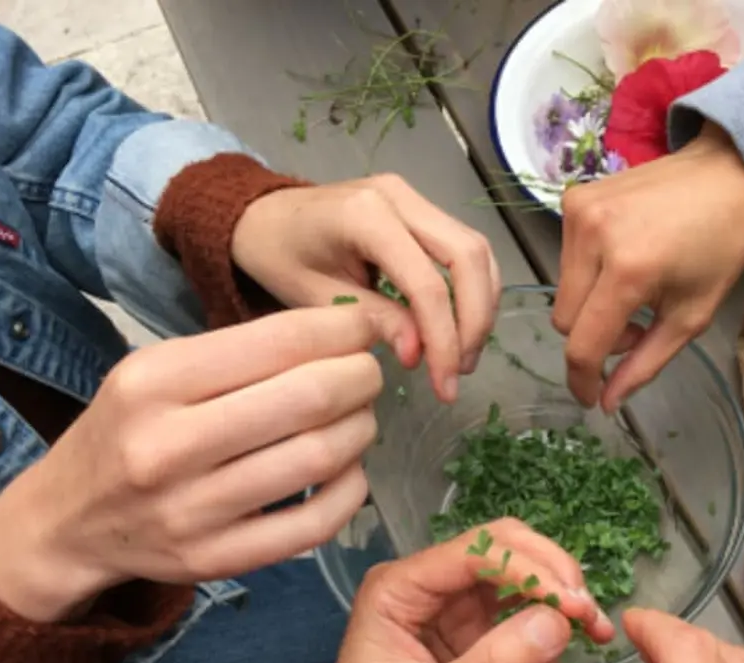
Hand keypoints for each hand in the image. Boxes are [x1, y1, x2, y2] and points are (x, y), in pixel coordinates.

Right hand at [0, 300, 416, 622]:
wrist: (68, 522)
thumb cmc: (128, 431)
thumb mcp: (157, 372)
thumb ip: (241, 352)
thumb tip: (347, 329)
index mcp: (153, 381)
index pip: (280, 341)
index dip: (343, 330)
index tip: (365, 329)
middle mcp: (168, 445)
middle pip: (311, 397)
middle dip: (361, 377)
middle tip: (368, 376)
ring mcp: (193, 511)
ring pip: (321, 457)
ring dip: (361, 430)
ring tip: (358, 419)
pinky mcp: (218, 560)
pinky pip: (317, 523)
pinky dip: (352, 489)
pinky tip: (348, 471)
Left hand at [232, 173, 502, 402]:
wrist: (263, 216)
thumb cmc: (278, 256)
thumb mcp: (314, 299)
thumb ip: (371, 320)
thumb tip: (418, 353)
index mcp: (365, 215)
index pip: (427, 282)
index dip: (443, 337)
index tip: (444, 384)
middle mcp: (400, 197)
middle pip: (468, 256)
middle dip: (475, 321)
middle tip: (461, 370)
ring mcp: (415, 198)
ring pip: (477, 250)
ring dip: (480, 307)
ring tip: (461, 356)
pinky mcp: (422, 208)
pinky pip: (464, 248)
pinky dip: (472, 291)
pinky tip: (457, 328)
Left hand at [301, 518, 615, 662]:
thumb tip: (556, 623)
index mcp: (400, 588)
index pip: (476, 552)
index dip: (531, 568)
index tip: (573, 603)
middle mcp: (427, 586)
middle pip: (503, 552)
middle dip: (551, 575)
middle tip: (588, 612)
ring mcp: (451, 610)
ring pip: (519, 583)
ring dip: (559, 603)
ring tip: (596, 632)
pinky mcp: (469, 637)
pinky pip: (519, 626)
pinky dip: (549, 646)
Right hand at [554, 122, 743, 410]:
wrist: (726, 172)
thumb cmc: (720, 245)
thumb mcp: (691, 315)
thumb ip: (645, 363)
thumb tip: (607, 403)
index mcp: (629, 270)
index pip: (583, 342)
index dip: (583, 378)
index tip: (590, 397)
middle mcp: (593, 237)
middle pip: (566, 320)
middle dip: (596, 337)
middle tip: (637, 328)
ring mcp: (577, 213)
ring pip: (563, 291)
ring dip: (591, 305)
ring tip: (633, 293)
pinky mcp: (572, 198)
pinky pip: (565, 258)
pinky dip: (589, 273)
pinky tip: (623, 261)